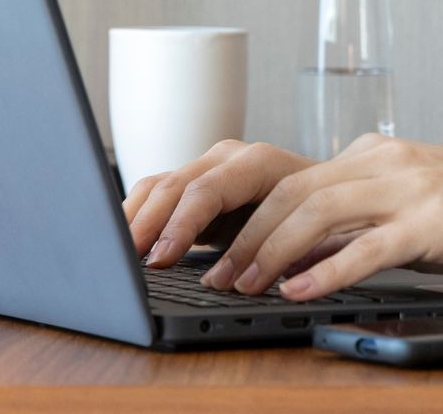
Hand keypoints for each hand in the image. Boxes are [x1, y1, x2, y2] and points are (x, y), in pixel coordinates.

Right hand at [123, 138, 319, 266]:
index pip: (207, 191)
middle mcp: (228, 158)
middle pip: (174, 186)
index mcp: (258, 162)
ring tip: (116, 254)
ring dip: (135, 221)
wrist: (326, 196)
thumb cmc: (319, 216)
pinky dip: (138, 217)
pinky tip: (126, 242)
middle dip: (147, 225)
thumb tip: (232, 283)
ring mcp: (208, 167)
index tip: (161, 259)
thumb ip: (271, 251)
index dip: (180, 225)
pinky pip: (156, 193)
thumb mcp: (306, 233)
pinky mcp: (194, 184)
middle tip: (125, 260)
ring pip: (158, 187)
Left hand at [196, 133, 442, 301]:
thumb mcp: (420, 206)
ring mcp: (412, 189)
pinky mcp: (435, 222)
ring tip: (245, 286)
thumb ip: (369, 221)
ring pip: (317, 213)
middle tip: (217, 275)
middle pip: (294, 193)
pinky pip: (367, 246)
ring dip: (271, 253)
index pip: (296, 181)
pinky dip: (325, 271)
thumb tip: (312, 255)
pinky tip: (299, 291)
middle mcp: (390, 162)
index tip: (222, 253)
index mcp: (382, 154)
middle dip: (246, 237)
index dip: (250, 219)